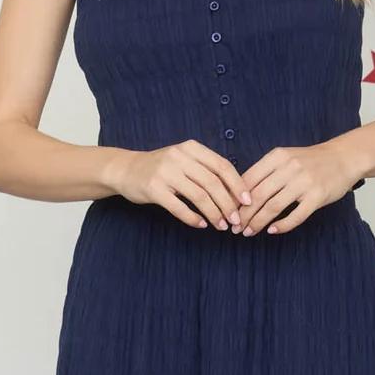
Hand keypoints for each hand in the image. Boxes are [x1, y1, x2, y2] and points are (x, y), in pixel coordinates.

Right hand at [108, 140, 251, 231]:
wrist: (126, 169)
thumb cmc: (161, 167)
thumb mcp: (184, 159)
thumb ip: (206, 169)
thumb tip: (236, 192)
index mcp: (191, 148)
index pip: (222, 166)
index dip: (237, 185)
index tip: (248, 201)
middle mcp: (179, 157)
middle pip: (212, 183)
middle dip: (228, 204)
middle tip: (236, 220)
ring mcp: (165, 173)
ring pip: (198, 196)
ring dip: (214, 213)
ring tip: (222, 226)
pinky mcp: (154, 189)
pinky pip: (179, 207)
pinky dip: (193, 218)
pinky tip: (201, 225)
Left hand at [234, 141, 358, 235]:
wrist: (344, 157)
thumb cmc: (311, 161)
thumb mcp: (286, 157)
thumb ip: (265, 172)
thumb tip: (239, 194)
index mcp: (277, 157)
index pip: (249, 179)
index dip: (235, 199)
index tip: (227, 212)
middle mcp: (289, 168)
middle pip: (257, 195)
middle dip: (243, 215)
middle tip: (234, 228)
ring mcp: (304, 182)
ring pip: (273, 207)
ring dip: (257, 222)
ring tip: (248, 232)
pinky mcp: (317, 196)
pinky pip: (296, 215)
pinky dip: (282, 225)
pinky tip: (272, 231)